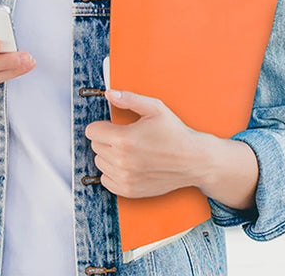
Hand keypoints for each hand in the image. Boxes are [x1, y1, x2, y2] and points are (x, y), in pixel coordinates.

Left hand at [84, 90, 200, 198]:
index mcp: (124, 139)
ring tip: (128, 150)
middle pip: (95, 146)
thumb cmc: (175, 133)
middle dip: (106, 139)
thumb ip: (129, 98)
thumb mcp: (155, 108)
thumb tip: (109, 93)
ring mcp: (125, 178)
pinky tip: (127, 164)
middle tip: (124, 136)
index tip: (112, 125)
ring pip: (99, 163)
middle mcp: (122, 161)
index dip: (102, 125)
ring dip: (108, 155)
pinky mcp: (129, 191)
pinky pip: (106, 180)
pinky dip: (112, 172)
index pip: (92, 131)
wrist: (193, 160)